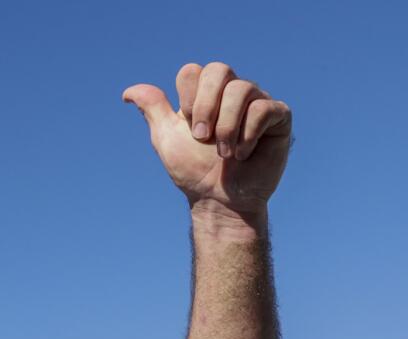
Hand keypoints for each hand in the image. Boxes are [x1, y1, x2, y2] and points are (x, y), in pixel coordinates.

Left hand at [124, 62, 291, 218]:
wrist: (218, 200)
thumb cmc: (194, 170)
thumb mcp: (166, 138)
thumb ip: (153, 110)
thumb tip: (128, 92)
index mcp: (205, 94)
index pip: (193, 71)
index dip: (187, 99)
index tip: (189, 130)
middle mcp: (232, 92)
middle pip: (219, 69)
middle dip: (205, 106)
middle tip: (201, 137)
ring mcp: (257, 101)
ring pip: (242, 89)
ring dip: (226, 127)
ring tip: (223, 153)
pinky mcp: (279, 116)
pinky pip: (264, 109)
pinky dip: (247, 136)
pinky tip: (243, 155)